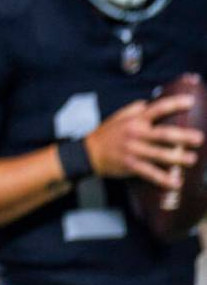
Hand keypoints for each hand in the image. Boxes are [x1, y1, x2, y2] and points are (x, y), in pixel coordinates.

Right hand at [83, 95, 203, 188]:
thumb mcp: (119, 117)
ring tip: (192, 159)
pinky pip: (149, 172)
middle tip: (199, 138)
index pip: (157, 109)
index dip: (174, 104)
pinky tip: (175, 183)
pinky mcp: (130, 165)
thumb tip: (151, 102)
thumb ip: (135, 109)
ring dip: (177, 157)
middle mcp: (135, 133)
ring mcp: (133, 150)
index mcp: (134, 120)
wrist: (89, 152)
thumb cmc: (107, 134)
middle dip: (182, 136)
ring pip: (159, 154)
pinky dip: (163, 179)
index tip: (190, 101)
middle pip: (162, 134)